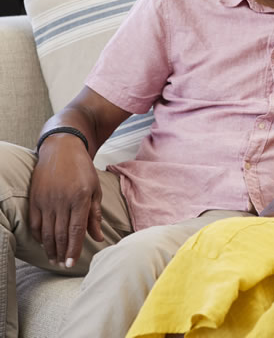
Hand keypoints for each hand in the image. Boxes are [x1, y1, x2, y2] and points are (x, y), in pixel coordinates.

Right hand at [28, 135, 103, 267]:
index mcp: (81, 197)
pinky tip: (44, 244)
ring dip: (50, 248)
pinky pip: (35, 222)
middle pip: (60, 233)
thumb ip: (94, 215)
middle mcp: (62, 200)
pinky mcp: (35, 198)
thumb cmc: (83, 169)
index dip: (73, 249)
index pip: (76, 230)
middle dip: (61, 252)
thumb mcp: (95, 189)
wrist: (62, 149)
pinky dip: (39, 236)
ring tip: (54, 259)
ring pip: (47, 231)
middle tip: (63, 265)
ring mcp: (46, 199)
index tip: (71, 263)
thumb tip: (97, 238)